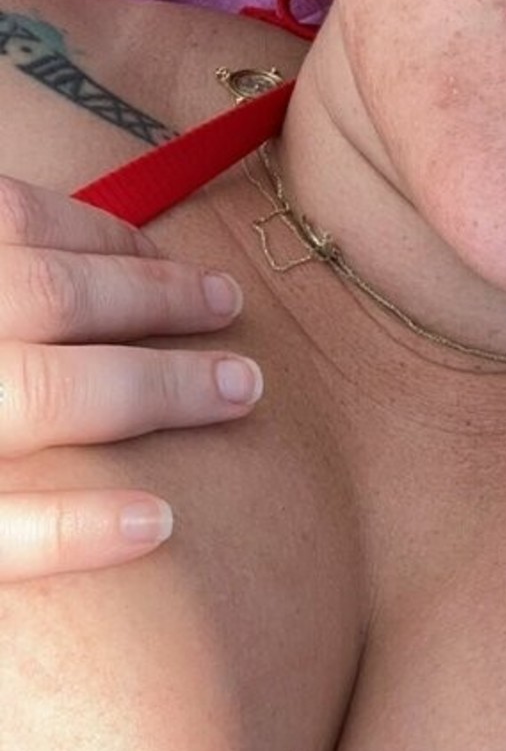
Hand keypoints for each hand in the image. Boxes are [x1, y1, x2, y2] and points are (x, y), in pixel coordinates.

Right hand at [0, 174, 263, 576]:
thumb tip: (64, 256)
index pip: (7, 223)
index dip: (101, 237)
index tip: (168, 257)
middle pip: (39, 298)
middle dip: (151, 299)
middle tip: (230, 306)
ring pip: (34, 397)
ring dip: (151, 389)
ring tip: (237, 391)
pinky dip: (73, 528)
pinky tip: (156, 522)